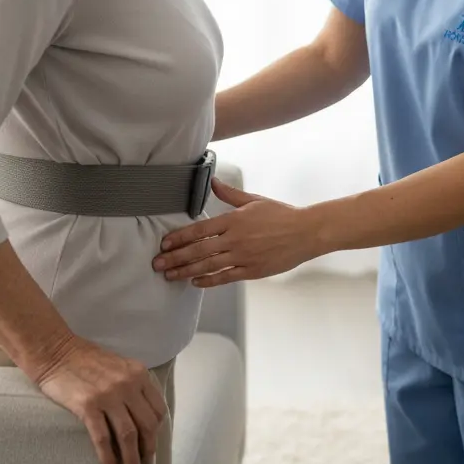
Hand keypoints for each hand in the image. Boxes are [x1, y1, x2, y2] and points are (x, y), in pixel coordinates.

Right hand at [32, 334, 167, 463]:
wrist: (56, 352)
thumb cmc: (86, 360)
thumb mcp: (119, 366)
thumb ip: (133, 385)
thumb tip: (141, 416)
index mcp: (138, 374)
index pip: (157, 409)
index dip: (157, 431)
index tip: (151, 444)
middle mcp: (127, 384)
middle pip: (146, 425)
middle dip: (148, 449)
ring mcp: (108, 395)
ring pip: (128, 435)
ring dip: (131, 459)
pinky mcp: (88, 406)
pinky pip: (102, 437)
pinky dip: (108, 456)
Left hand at [152, 178, 319, 285]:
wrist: (305, 232)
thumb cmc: (280, 214)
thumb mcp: (254, 200)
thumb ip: (230, 194)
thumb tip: (213, 182)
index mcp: (233, 220)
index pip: (199, 230)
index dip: (179, 237)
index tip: (164, 243)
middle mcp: (235, 239)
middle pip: (199, 250)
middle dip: (176, 258)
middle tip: (158, 264)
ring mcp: (243, 257)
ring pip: (208, 266)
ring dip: (186, 271)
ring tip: (170, 275)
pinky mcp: (251, 271)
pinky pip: (225, 277)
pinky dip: (209, 281)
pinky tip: (195, 282)